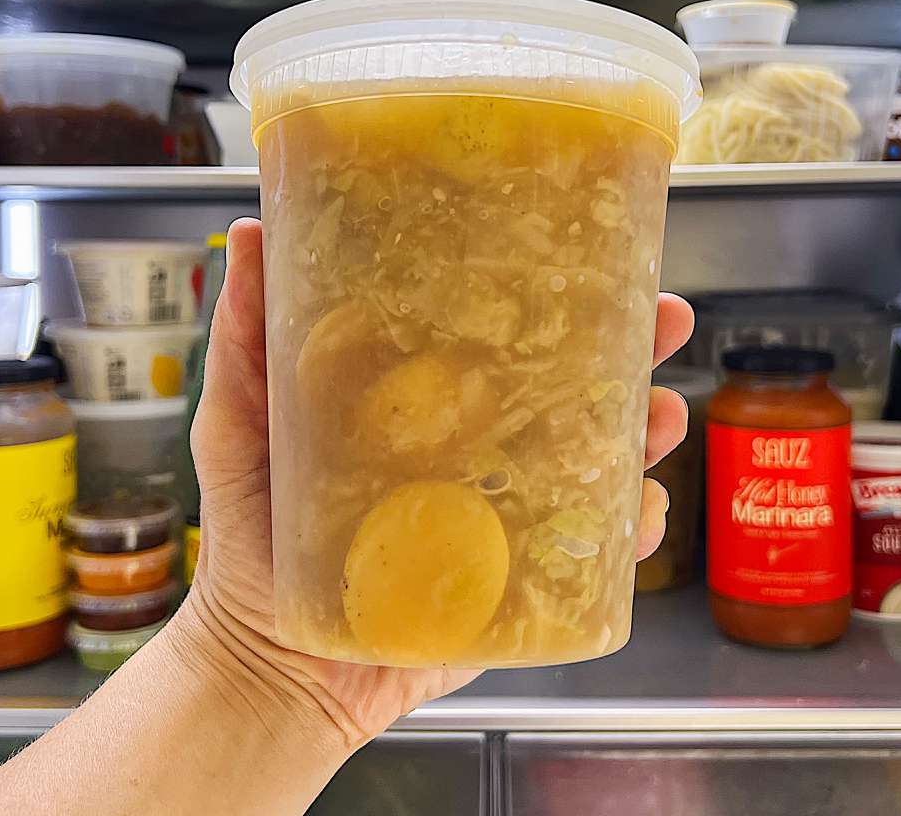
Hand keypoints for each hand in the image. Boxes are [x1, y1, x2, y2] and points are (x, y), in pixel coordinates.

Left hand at [174, 217, 694, 746]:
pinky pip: (586, 557)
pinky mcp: (512, 583)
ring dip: (643, 434)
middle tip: (664, 319)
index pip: (496, 333)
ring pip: (594, 464)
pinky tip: (643, 515)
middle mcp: (472, 450)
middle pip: (569, 389)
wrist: (267, 665)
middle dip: (629, 351)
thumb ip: (244, 339)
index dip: (548, 291)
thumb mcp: (236, 425)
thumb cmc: (248, 540)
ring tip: (662, 416)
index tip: (593, 252)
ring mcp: (499, 515)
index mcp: (420, 405)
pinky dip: (628, 535)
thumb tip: (247, 234)